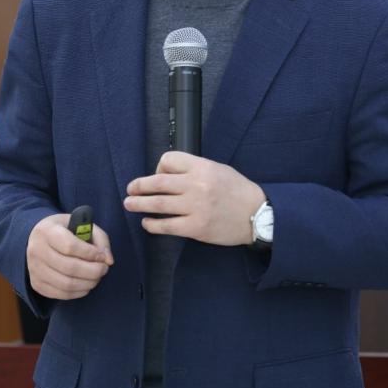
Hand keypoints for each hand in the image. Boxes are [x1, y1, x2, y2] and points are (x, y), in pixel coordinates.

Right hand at [26, 213, 113, 299]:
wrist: (39, 239)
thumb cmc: (65, 231)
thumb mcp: (82, 225)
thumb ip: (100, 239)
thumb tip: (108, 260)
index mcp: (47, 231)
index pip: (70, 246)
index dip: (90, 254)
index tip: (102, 256)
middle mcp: (36, 250)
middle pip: (69, 268)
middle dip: (93, 271)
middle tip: (104, 269)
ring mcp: (34, 269)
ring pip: (66, 284)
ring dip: (87, 284)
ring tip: (96, 278)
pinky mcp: (36, 284)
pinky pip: (60, 294)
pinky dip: (78, 293)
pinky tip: (85, 285)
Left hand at [124, 151, 265, 245]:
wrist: (257, 215)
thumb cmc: (236, 191)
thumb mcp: (217, 169)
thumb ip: (194, 169)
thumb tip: (166, 174)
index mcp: (202, 167)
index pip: (168, 160)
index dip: (158, 167)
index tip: (158, 175)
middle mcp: (197, 185)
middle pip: (157, 182)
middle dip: (139, 186)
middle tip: (130, 189)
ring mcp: (195, 207)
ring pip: (158, 204)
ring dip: (139, 204)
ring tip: (129, 204)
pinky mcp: (196, 227)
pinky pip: (167, 225)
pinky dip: (153, 224)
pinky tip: (147, 223)